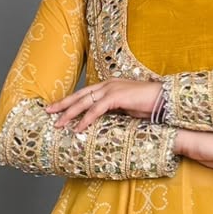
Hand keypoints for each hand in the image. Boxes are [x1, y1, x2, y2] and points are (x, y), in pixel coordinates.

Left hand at [47, 80, 161, 132]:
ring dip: (69, 113)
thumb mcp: (126, 109)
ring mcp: (111, 89)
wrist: (164, 99)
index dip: (70, 101)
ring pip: (84, 102)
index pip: (84, 93)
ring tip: (58, 123)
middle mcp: (107, 85)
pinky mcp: (116, 97)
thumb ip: (113, 111)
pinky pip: (96, 110)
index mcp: (109, 86)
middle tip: (48, 112)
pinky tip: (78, 128)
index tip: (57, 108)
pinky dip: (86, 119)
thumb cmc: (149, 105)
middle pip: (79, 95)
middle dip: (62, 104)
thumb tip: (103, 120)